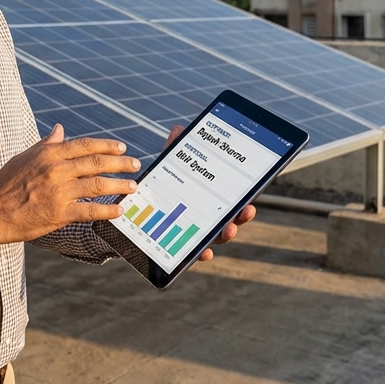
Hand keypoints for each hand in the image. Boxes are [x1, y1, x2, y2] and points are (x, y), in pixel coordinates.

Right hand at [0, 124, 140, 243]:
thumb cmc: (5, 184)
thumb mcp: (24, 157)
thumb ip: (46, 144)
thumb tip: (59, 129)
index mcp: (49, 154)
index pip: (85, 145)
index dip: (106, 146)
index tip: (121, 148)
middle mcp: (56, 169)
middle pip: (96, 163)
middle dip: (120, 164)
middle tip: (135, 165)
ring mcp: (59, 191)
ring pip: (97, 185)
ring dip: (119, 185)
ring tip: (132, 186)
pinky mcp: (59, 213)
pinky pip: (90, 210)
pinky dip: (107, 210)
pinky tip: (119, 210)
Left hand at [161, 124, 256, 260]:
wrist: (133, 215)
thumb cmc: (159, 190)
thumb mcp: (166, 170)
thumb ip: (173, 153)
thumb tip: (178, 130)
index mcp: (207, 200)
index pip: (229, 200)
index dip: (242, 200)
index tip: (251, 198)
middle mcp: (205, 218)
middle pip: (228, 219)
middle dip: (240, 216)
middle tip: (246, 210)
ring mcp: (194, 234)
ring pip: (215, 236)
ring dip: (226, 233)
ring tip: (229, 228)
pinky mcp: (179, 246)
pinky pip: (193, 253)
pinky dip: (201, 253)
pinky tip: (204, 252)